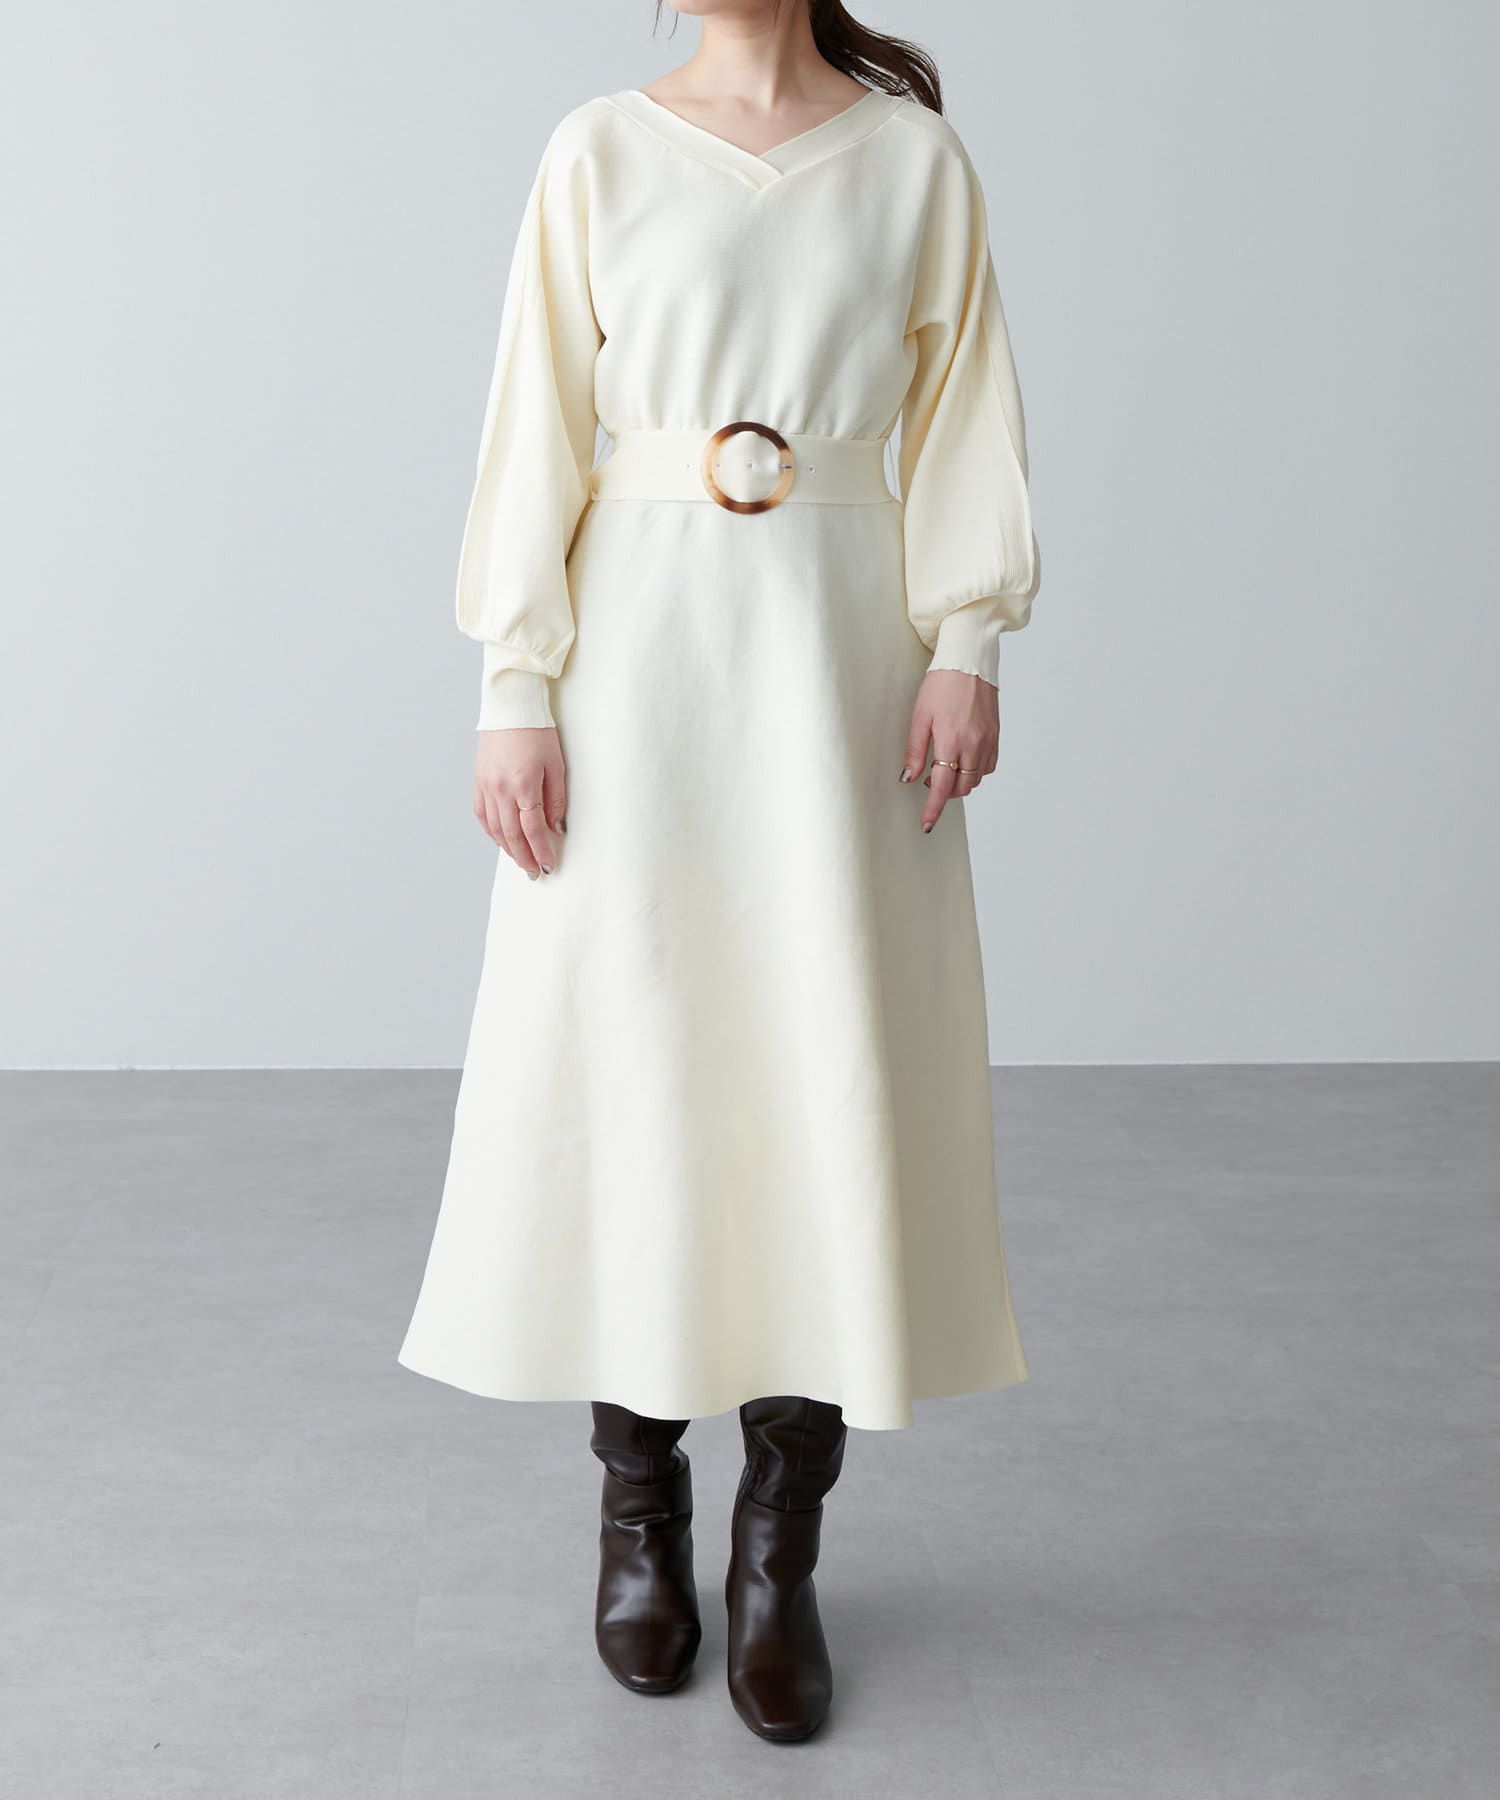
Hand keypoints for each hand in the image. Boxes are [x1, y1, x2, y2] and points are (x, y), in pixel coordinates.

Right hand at [474, 728, 566, 877]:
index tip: (549, 866)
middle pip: (512, 835)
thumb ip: (556, 799)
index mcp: (523, 785)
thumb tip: (556, 828)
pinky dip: (492, 832)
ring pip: (495, 828)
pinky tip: (501, 840)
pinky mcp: (478, 780)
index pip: (532, 829)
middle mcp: (501, 789)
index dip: (541, 851)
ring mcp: (486, 785)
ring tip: (521, 861)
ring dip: (508, 849)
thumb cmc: (538, 731)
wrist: (511, 706)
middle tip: (534, 873)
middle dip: (524, 858)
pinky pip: (483, 814)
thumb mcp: (556, 764)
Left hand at [900, 670, 999, 832]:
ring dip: (959, 782)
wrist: (969, 661)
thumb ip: (915, 750)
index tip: (927, 824)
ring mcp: (988, 741)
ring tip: (945, 767)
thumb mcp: (919, 716)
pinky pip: (988, 766)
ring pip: (975, 779)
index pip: (942, 786)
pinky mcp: (996, 736)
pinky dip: (975, 772)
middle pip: (961, 787)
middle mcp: (973, 744)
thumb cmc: (941, 685)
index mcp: (951, 741)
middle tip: (929, 779)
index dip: (934, 808)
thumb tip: (908, 778)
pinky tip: (963, 761)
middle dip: (945, 793)